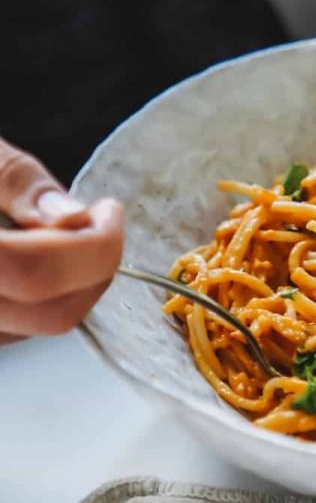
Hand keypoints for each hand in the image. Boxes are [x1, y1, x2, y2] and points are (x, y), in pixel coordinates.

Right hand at [0, 137, 122, 340]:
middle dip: (93, 268)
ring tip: (60, 237)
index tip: (108, 210)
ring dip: (70, 285)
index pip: (32, 272)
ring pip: (35, 330)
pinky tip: (31, 259)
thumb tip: (73, 218)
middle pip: (49, 314)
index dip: (92, 245)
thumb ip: (13, 182)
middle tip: (100, 222)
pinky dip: (37, 298)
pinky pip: (10, 332)